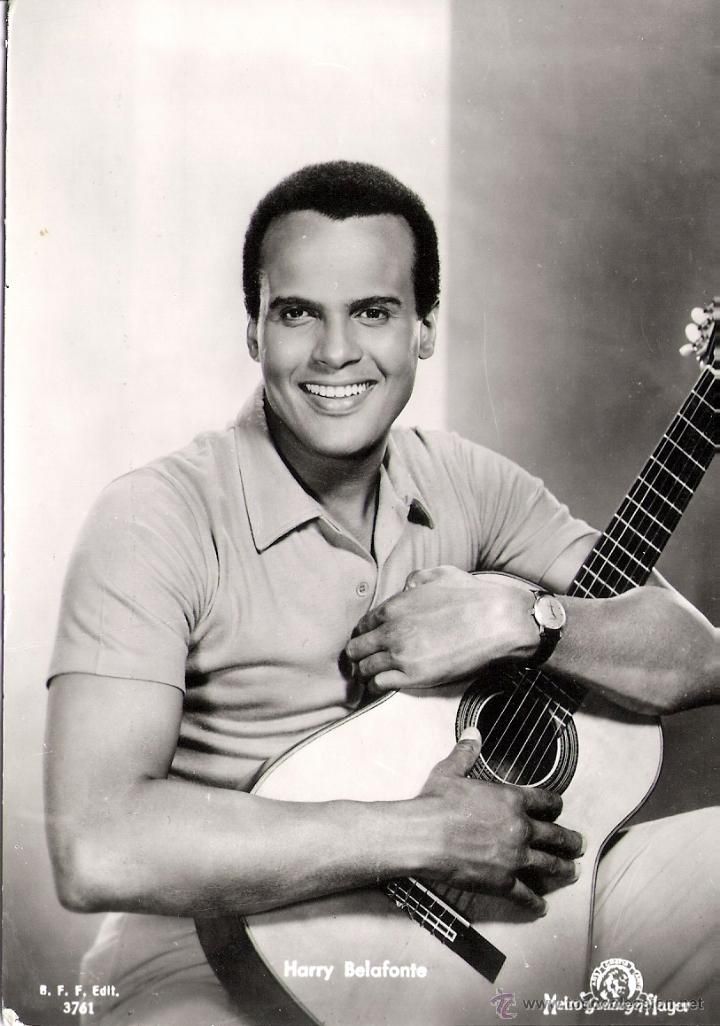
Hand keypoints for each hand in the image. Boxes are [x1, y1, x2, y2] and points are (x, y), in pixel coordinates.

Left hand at [346, 567, 537, 689]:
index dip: (362, 634)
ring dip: (364, 673)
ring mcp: (400, 655)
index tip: (368, 641)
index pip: (362, 625)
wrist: (498, 621)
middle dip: (357, 655)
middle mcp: (391, 631)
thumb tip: (407, 586)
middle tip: (364, 661)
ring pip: (363, 669)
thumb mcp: (441, 575)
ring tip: (370, 676)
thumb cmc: (473, 597)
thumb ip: (417, 579)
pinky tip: (383, 685)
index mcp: (394, 606)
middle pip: (355, 649)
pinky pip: (379, 685)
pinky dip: (376, 686)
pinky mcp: (413, 676)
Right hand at [412, 729, 583, 914]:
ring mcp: (514, 857)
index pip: (544, 801)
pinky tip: (542, 906)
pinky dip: (535, 902)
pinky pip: (525, 895)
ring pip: (549, 865)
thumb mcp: (450, 771)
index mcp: (511, 799)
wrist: (424, 836)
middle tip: (580, 845)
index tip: (559, 810)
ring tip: (573, 872)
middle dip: (570, 841)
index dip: (554, 805)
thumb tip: (473, 733)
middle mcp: (520, 828)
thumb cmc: (436, 803)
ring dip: (564, 869)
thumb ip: (466, 752)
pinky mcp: (502, 881)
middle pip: (555, 835)